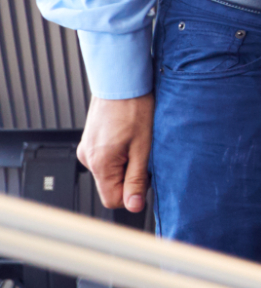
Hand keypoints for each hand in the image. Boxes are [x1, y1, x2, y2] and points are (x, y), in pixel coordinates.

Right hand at [77, 95, 152, 214]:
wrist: (121, 81)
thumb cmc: (135, 108)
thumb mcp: (143, 147)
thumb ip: (137, 179)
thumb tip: (135, 206)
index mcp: (99, 163)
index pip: (112, 200)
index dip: (133, 194)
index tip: (147, 178)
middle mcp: (87, 158)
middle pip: (110, 186)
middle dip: (130, 177)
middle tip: (144, 154)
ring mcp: (86, 149)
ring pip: (108, 172)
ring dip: (125, 164)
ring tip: (137, 141)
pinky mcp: (90, 141)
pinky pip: (105, 158)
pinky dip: (118, 153)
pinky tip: (129, 137)